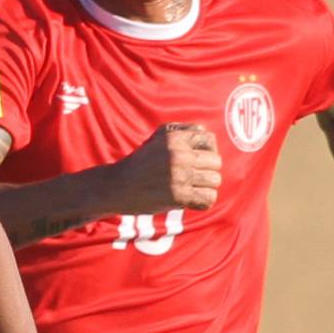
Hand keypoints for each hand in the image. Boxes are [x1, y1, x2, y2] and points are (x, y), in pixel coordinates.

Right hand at [102, 123, 222, 214]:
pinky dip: (203, 202)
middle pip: (216, 161)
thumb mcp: (157, 138)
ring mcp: (179, 175)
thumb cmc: (140, 163)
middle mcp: (179, 154)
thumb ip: (181, 131)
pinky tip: (192, 201)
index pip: (209, 139)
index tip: (199, 160)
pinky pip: (208, 198)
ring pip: (215, 180)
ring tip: (194, 189)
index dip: (208, 150)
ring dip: (206, 187)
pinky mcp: (178, 196)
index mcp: (175, 138)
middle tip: (195, 178)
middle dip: (208, 170)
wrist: (118, 186)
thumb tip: (203, 132)